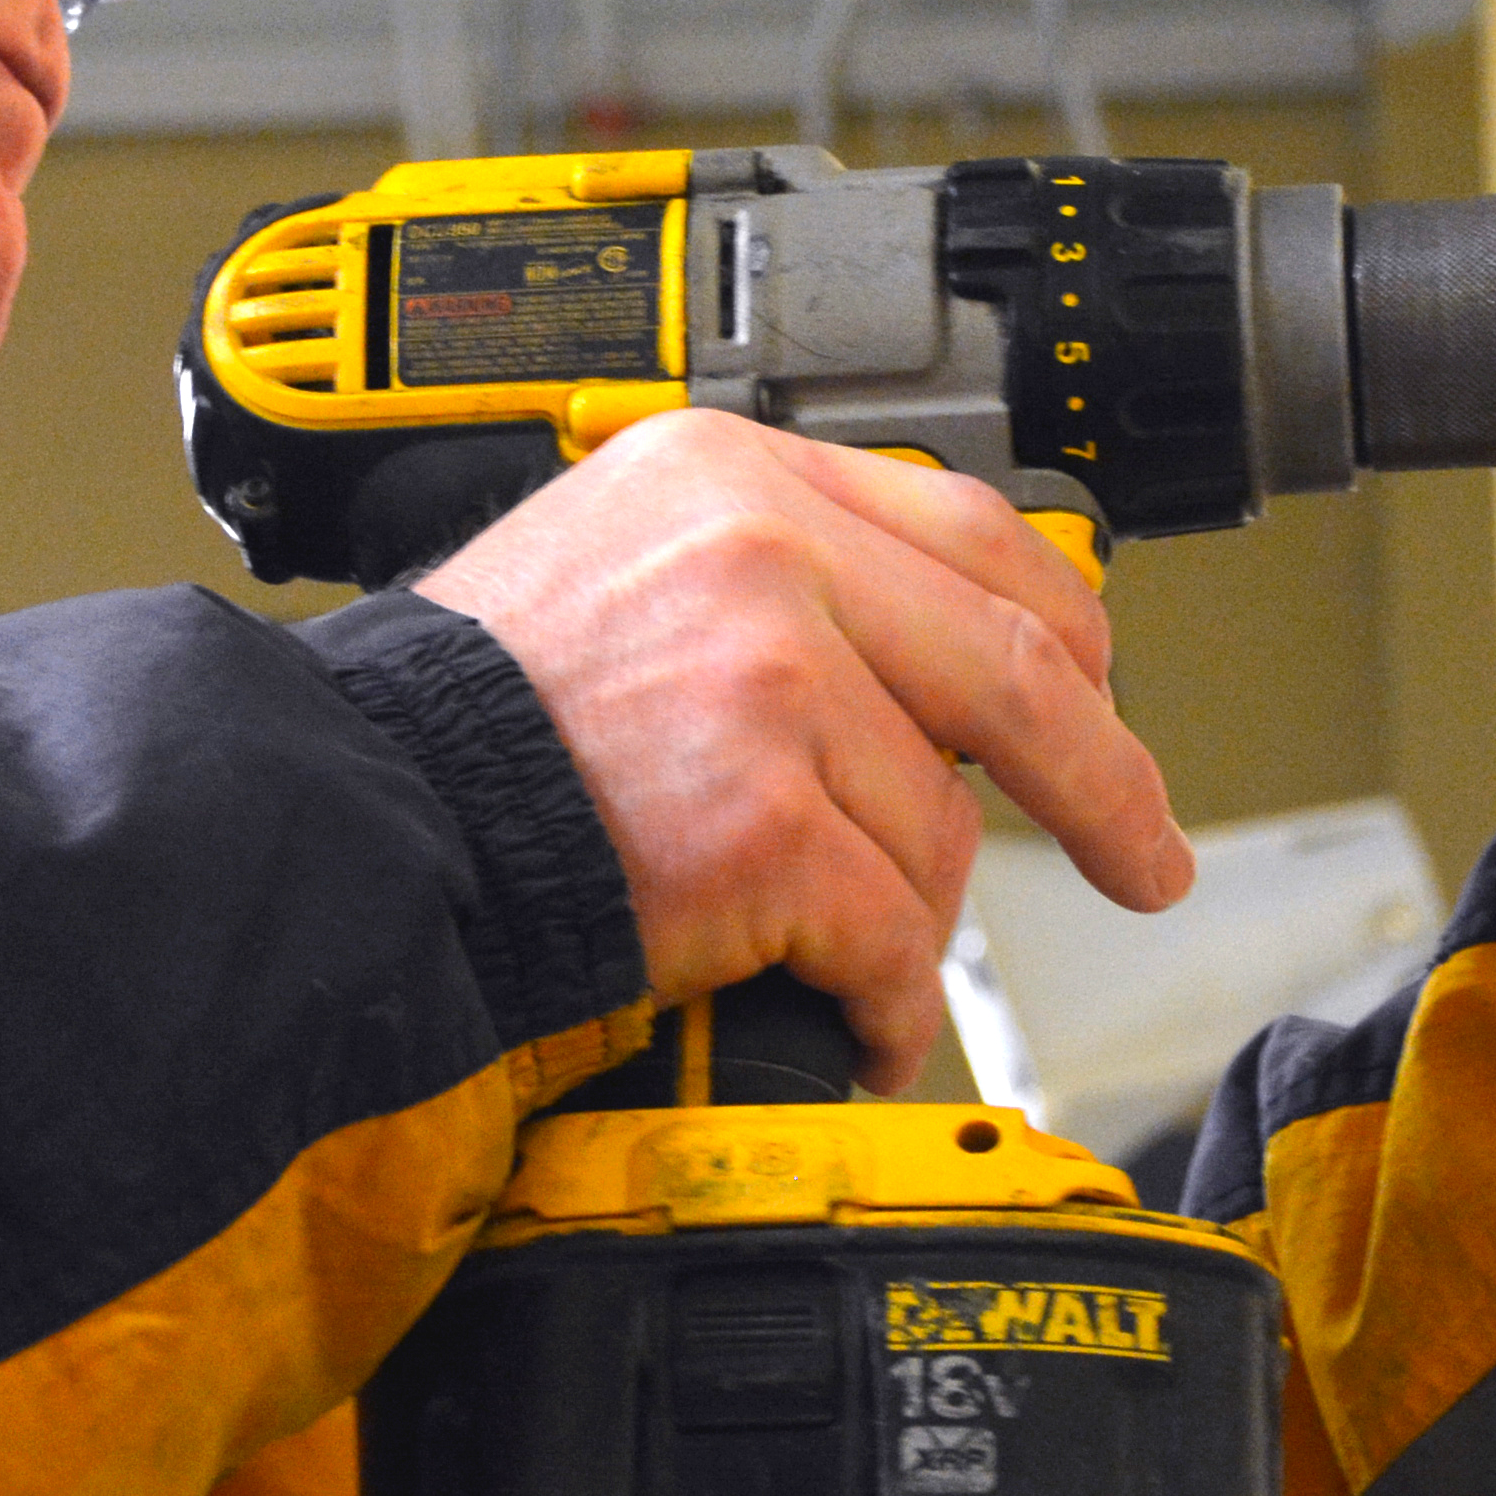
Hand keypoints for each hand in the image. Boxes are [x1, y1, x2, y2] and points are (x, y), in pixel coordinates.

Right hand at [416, 407, 1195, 1075]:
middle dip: (1104, 785)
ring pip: (939, 828)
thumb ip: (758, 582)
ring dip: (900, 922)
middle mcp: (758, 549)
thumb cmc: (461, 739)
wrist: (353, 826)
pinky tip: (840, 1022)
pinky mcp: (761, 817)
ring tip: (826, 961)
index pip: (970, 536)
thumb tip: (918, 666)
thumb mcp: (610, 573)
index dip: (1065, 639)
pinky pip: (890, 936)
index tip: (1101, 703)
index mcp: (727, 473)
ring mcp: (766, 678)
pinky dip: (878, 1004)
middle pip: (1012, 671)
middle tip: (1143, 856)